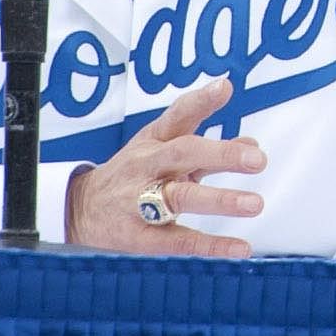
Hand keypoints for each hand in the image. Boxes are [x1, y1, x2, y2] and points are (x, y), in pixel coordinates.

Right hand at [63, 76, 265, 253]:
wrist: (77, 210)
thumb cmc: (132, 174)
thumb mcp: (161, 151)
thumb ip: (206, 147)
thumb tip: (252, 144)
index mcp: (153, 141)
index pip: (176, 116)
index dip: (200, 101)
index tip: (224, 88)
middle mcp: (147, 166)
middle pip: (182, 154)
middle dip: (221, 154)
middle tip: (258, 159)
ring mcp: (140, 201)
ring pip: (180, 197)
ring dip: (219, 200)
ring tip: (254, 204)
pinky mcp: (140, 237)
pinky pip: (177, 240)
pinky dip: (210, 245)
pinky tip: (239, 248)